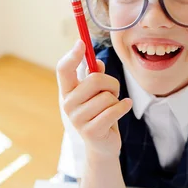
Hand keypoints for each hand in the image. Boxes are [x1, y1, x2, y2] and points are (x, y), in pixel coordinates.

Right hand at [56, 40, 131, 158]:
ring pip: (107, 96)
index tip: (81, 43)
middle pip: (95, 79)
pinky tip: (124, 107)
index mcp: (67, 91)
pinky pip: (113, 111)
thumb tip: (96, 62)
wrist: (102, 145)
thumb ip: (95, 75)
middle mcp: (68, 104)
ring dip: (116, 99)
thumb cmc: (100, 113)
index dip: (72, 55)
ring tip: (112, 107)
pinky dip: (123, 107)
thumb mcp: (97, 92)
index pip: (63, 69)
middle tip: (113, 91)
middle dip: (111, 83)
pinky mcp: (91, 131)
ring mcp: (77, 119)